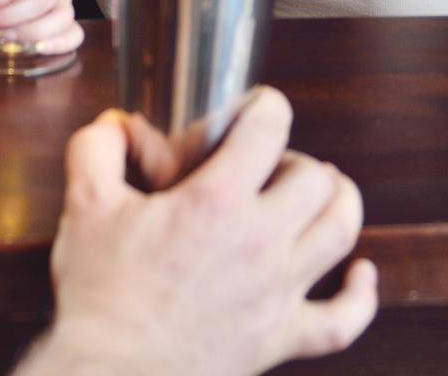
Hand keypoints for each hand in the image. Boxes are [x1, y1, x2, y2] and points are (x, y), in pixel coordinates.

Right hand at [40, 90, 376, 375]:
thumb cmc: (99, 297)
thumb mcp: (86, 205)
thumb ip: (99, 148)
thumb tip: (115, 124)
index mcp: (216, 201)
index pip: (269, 127)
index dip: (263, 105)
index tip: (248, 110)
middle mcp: (259, 243)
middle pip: (315, 178)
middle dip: (294, 158)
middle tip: (267, 164)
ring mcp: (277, 295)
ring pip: (341, 233)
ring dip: (339, 202)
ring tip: (320, 190)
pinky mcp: (280, 342)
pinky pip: (343, 321)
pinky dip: (362, 295)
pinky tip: (361, 274)